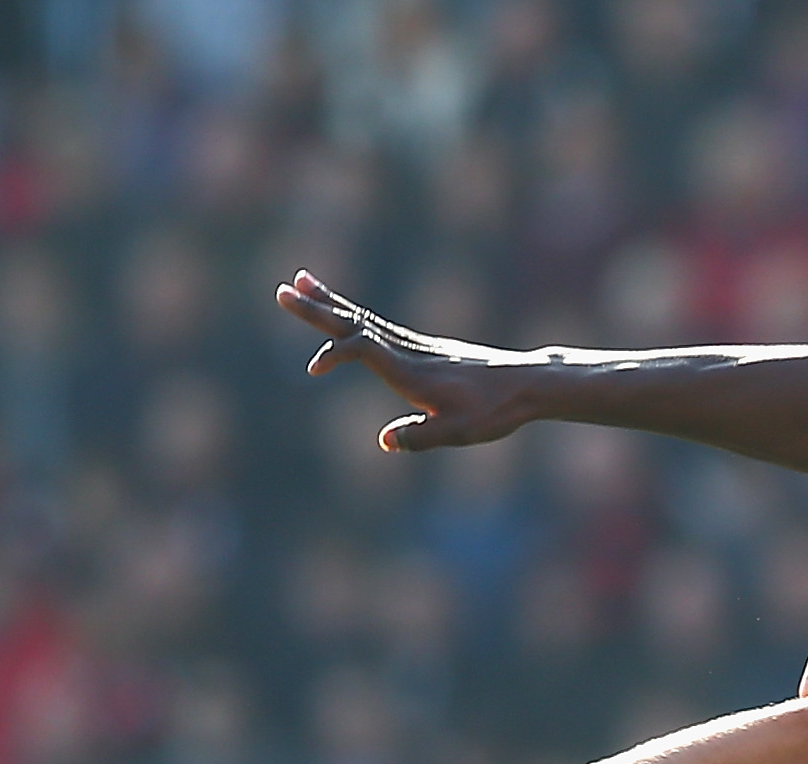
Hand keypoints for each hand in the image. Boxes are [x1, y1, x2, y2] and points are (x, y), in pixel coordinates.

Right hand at [277, 270, 539, 451]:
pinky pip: (376, 326)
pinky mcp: (420, 348)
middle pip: (355, 323)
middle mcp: (409, 352)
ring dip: (329, 301)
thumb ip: (421, 437)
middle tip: (281, 290)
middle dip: (317, 309)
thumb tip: (384, 440)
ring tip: (300, 279)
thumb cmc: (495, 411)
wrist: (526, 384)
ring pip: (363, 318)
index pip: (363, 349)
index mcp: (412, 371)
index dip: (335, 353)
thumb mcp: (460, 433)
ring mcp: (414, 346)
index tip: (314, 369)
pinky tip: (343, 312)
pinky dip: (352, 315)